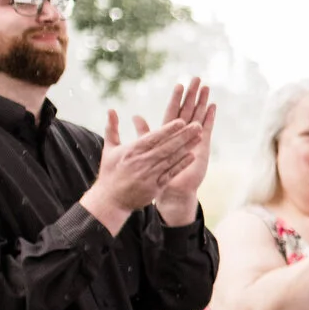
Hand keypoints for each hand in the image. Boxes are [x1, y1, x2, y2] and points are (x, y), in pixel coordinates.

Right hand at [82, 109, 196, 231]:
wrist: (110, 200)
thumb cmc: (110, 172)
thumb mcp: (109, 149)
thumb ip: (112, 128)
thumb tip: (111, 109)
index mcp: (131, 151)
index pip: (152, 138)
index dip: (168, 130)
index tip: (181, 121)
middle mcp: (141, 162)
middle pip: (166, 147)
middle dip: (183, 135)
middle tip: (198, 125)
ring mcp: (149, 175)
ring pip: (171, 159)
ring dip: (187, 147)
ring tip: (199, 137)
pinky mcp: (155, 187)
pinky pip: (171, 173)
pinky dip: (182, 164)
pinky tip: (193, 156)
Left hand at [136, 77, 213, 225]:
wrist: (172, 189)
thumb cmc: (157, 171)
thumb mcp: (146, 149)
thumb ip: (144, 132)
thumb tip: (135, 116)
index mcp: (169, 133)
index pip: (174, 111)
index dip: (177, 98)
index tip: (180, 84)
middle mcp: (183, 134)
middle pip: (188, 109)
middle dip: (193, 94)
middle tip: (197, 78)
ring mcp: (194, 138)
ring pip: (198, 115)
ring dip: (203, 102)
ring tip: (206, 87)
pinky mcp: (203, 146)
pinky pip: (207, 128)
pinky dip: (210, 117)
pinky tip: (213, 106)